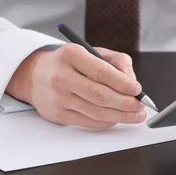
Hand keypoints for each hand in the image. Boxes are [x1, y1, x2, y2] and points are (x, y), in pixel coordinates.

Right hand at [6, 44, 146, 128]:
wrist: (35, 75)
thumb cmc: (68, 63)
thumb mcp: (91, 52)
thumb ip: (116, 62)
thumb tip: (132, 81)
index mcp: (71, 55)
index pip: (101, 72)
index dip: (123, 83)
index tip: (138, 90)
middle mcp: (61, 76)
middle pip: (100, 95)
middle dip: (125, 103)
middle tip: (140, 106)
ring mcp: (57, 97)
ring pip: (96, 112)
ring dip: (120, 116)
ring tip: (135, 115)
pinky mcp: (57, 114)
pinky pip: (88, 122)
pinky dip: (106, 122)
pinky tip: (117, 118)